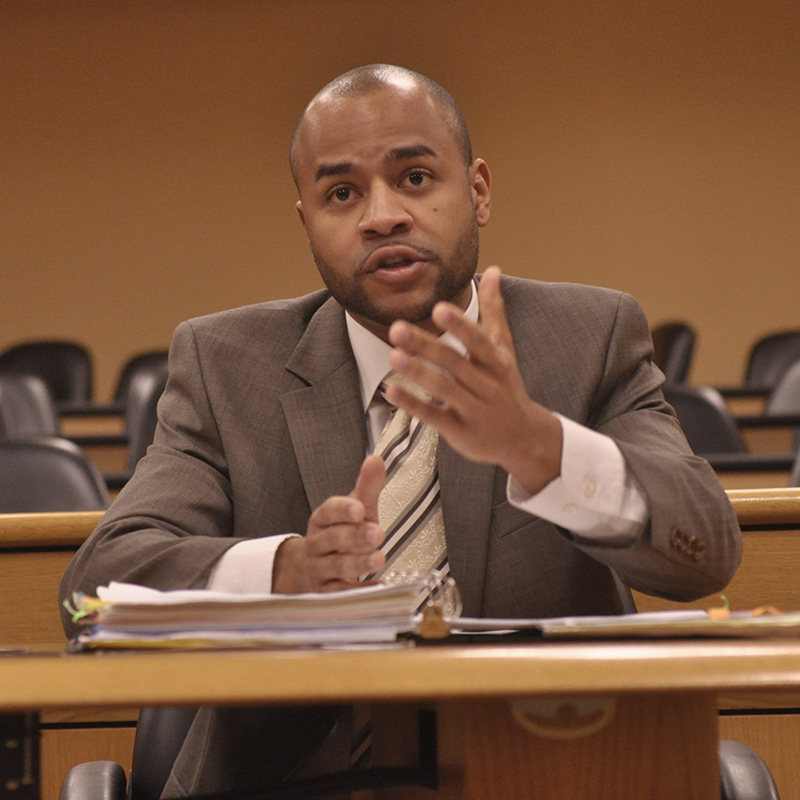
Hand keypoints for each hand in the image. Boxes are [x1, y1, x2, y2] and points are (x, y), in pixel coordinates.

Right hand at [272, 455, 385, 593]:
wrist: (313, 569)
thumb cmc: (341, 535)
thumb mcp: (355, 509)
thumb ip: (367, 487)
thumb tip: (376, 459)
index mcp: (322, 518)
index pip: (329, 511)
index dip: (343, 510)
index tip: (360, 509)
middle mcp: (318, 543)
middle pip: (334, 539)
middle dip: (355, 536)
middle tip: (377, 533)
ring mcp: (319, 569)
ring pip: (337, 566)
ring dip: (358, 563)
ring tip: (379, 559)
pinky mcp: (326, 592)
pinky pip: (341, 592)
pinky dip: (359, 590)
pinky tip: (378, 585)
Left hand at [386, 266, 562, 494]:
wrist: (523, 438)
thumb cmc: (507, 387)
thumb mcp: (504, 349)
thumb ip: (494, 310)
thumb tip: (493, 270)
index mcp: (496, 362)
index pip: (478, 340)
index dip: (459, 325)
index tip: (438, 309)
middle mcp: (486, 385)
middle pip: (454, 363)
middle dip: (425, 345)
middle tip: (396, 329)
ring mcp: (473, 410)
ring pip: (444, 389)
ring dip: (418, 372)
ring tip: (393, 356)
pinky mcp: (460, 431)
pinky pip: (434, 417)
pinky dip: (413, 404)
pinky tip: (392, 390)